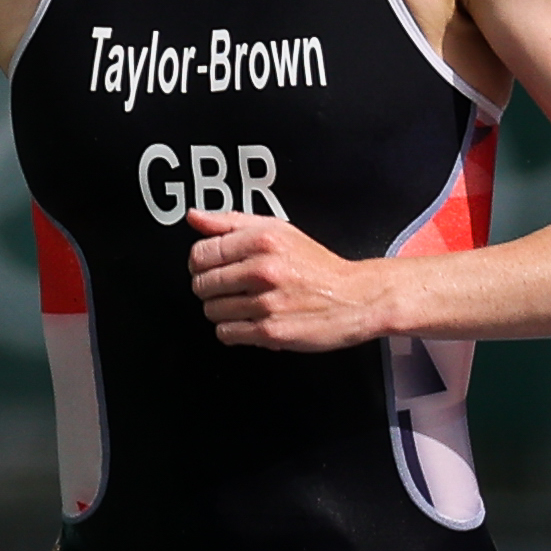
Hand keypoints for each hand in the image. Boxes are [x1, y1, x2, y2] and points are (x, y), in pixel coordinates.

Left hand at [187, 210, 383, 351]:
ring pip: (211, 311)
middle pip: (201, 284)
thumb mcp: (278, 230)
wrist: (355, 298)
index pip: (200, 253)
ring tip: (243, 304)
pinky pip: (226, 333)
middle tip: (229, 288)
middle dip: (210, 288)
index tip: (209, 267)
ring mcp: (266, 302)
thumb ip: (231, 223)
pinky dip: (233, 330)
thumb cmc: (317, 266)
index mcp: (262, 240)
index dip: (200, 263)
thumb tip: (194, 217)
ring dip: (221, 311)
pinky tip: (250, 321)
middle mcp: (263, 269)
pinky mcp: (270, 330)